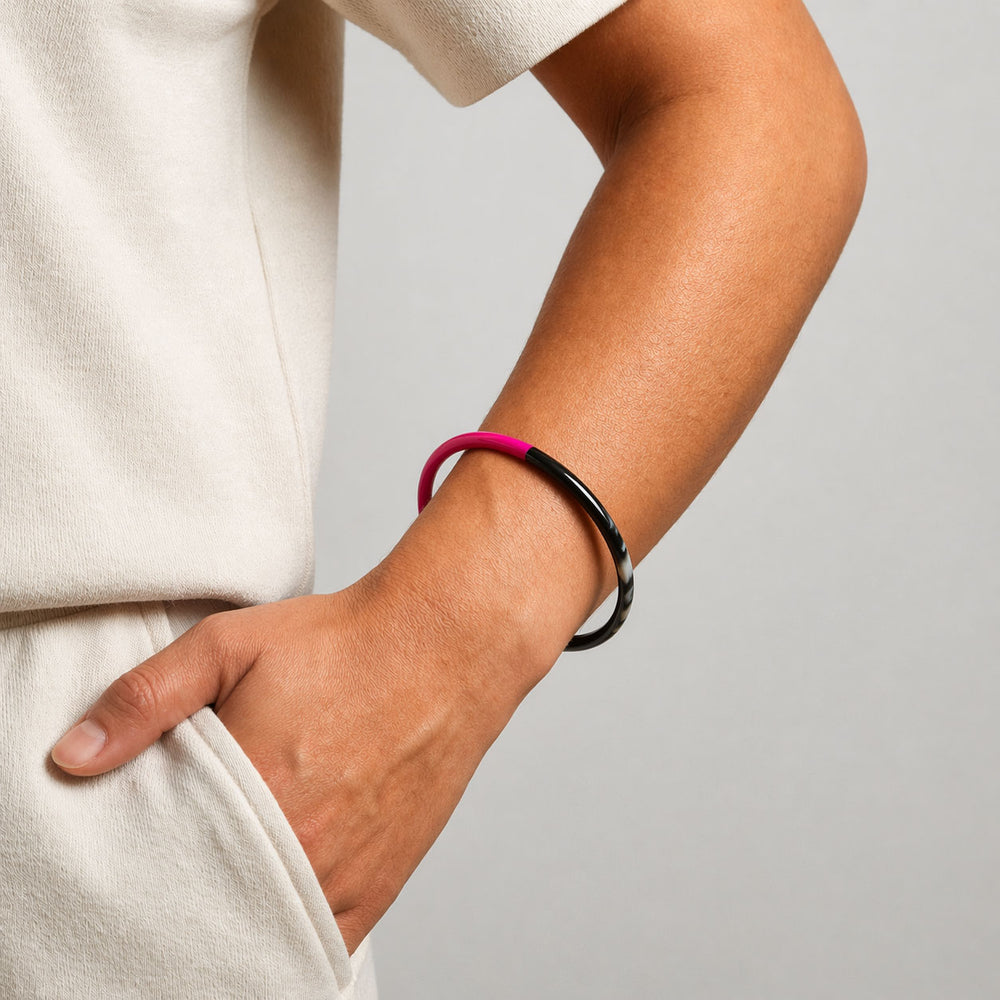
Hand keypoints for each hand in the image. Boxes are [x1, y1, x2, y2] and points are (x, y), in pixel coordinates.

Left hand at [49, 578, 520, 953]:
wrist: (444, 646)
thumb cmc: (346, 644)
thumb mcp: (230, 644)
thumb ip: (146, 699)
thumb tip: (73, 755)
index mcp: (252, 795)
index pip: (159, 869)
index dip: (141, 861)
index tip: (142, 842)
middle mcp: (299, 852)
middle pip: (208, 908)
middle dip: (186, 889)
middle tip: (187, 851)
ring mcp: (344, 878)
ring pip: (261, 933)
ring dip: (235, 911)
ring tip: (230, 869)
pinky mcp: (380, 887)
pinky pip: (318, 944)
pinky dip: (285, 928)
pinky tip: (272, 897)